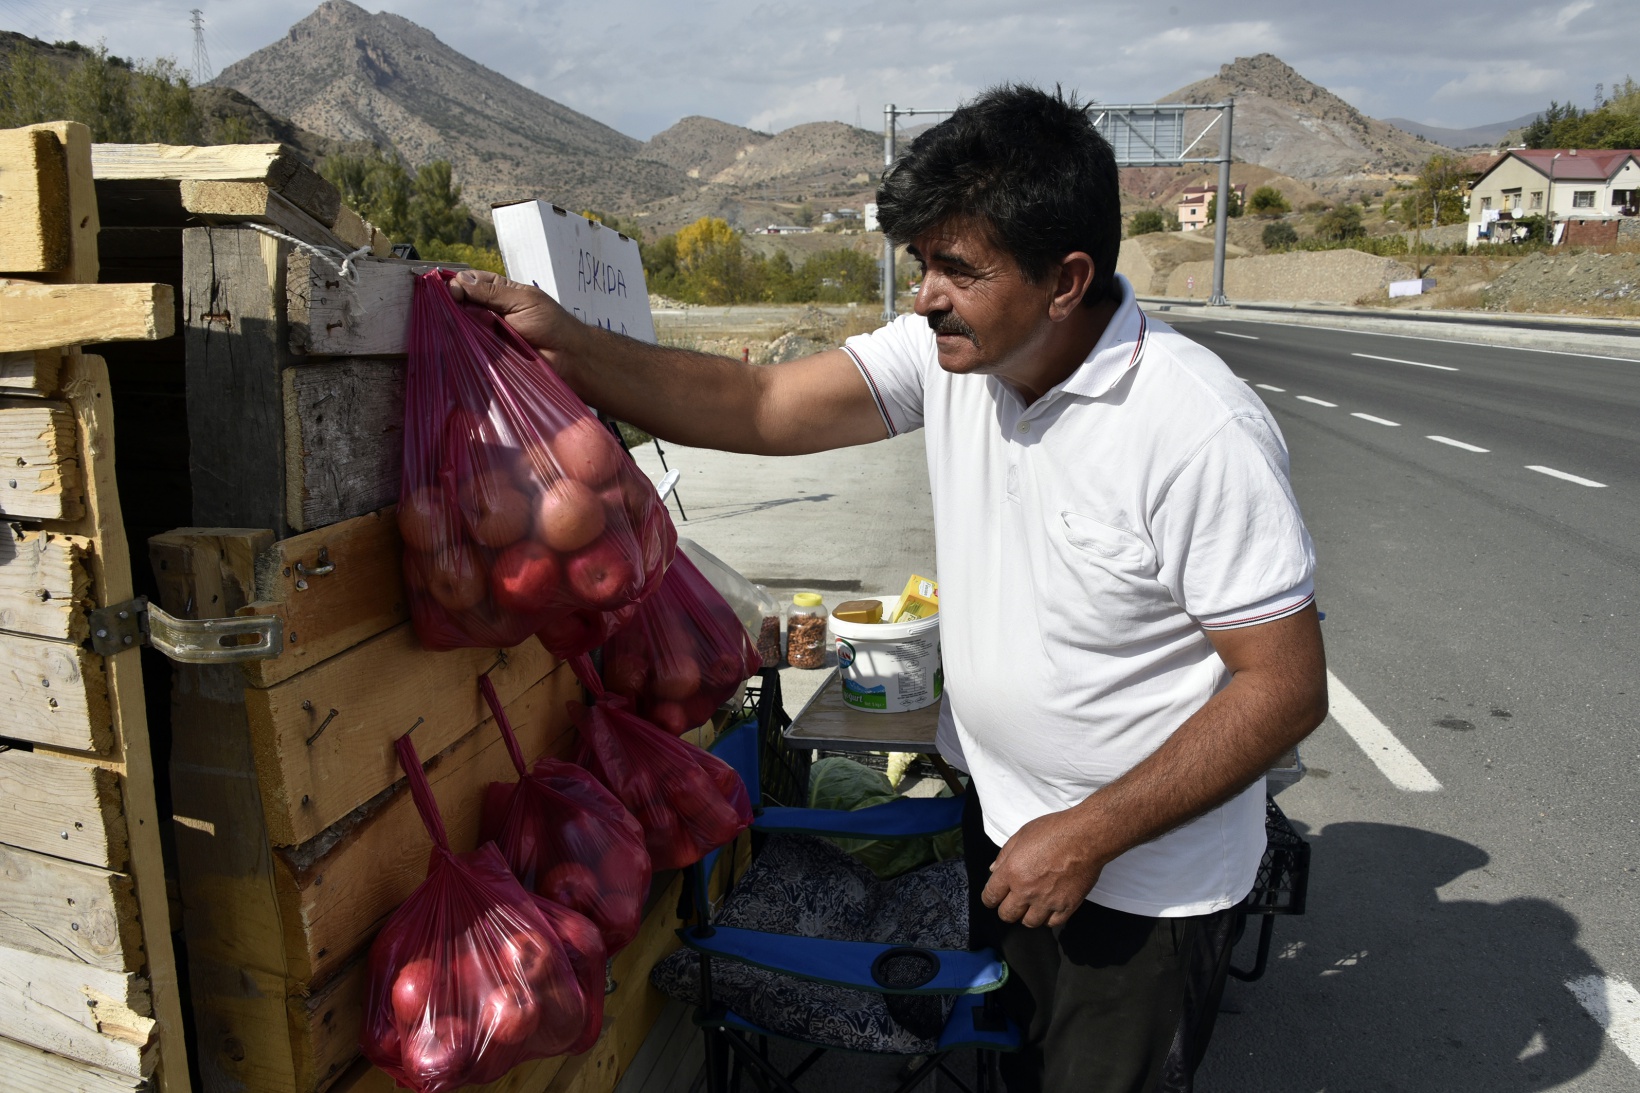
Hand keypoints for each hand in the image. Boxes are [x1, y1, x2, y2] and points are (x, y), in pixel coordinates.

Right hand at [446, 269, 587, 373]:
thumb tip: (460, 280)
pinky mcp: (489, 354)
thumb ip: (492, 292)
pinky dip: (463, 345)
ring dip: (456, 325)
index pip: (471, 282)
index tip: (453, 291)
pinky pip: (471, 347)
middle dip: (453, 304)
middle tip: (449, 309)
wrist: (567, 357)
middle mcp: (491, 311)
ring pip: (463, 325)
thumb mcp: (522, 300)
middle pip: (463, 303)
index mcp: (500, 292)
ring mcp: (488, 333)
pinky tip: (455, 343)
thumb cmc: (551, 324)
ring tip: (449, 326)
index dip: (459, 284)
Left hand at [980, 807, 1107, 928]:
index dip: (989, 898)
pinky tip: (1049, 907)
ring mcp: (1047, 901)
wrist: (1086, 837)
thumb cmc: (1055, 830)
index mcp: (1012, 871)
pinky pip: (1051, 923)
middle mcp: (1026, 890)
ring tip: (1032, 905)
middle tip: (1013, 901)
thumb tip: (993, 870)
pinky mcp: (1066, 906)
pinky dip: (1048, 918)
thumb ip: (1004, 855)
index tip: (992, 898)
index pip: (990, 896)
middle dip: (1006, 909)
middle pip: (1007, 915)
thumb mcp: (1022, 834)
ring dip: (1027, 915)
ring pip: (1028, 923)